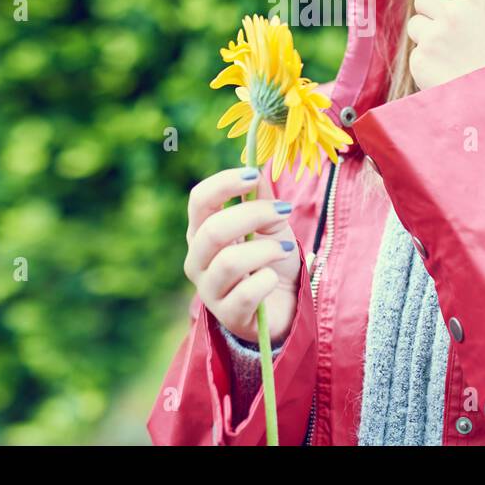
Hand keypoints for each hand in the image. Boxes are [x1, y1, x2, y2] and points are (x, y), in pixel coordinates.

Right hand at [184, 167, 301, 346]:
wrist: (286, 302)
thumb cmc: (272, 258)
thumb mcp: (272, 224)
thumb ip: (263, 200)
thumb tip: (259, 169)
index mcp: (202, 231)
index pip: (199, 200)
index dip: (224, 184)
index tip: (253, 176)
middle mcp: (198, 260)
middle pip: (213, 230)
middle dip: (253, 215)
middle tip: (284, 211)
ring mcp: (209, 290)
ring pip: (229, 262)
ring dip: (265, 250)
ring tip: (286, 250)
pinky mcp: (228, 316)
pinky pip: (245, 294)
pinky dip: (266, 280)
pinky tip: (273, 278)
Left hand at [406, 0, 484, 90]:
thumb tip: (467, 6)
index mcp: (480, 1)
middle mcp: (454, 13)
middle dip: (432, 12)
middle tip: (451, 33)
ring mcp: (434, 37)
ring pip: (416, 25)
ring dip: (428, 38)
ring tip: (452, 58)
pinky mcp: (420, 60)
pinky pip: (415, 53)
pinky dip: (426, 63)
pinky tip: (447, 75)